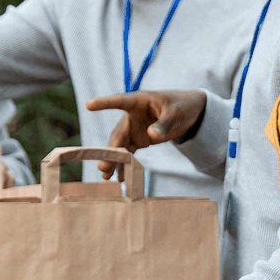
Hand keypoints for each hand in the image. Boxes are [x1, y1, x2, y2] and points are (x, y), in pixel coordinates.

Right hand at [86, 90, 206, 179]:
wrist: (189, 113)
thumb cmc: (182, 106)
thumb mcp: (176, 113)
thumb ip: (164, 124)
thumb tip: (151, 136)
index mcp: (139, 101)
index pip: (119, 101)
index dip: (104, 103)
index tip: (89, 105)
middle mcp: (132, 116)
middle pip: (118, 134)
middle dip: (110, 151)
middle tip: (103, 166)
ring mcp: (134, 129)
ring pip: (120, 147)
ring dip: (114, 162)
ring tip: (107, 178)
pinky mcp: (139, 139)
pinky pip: (129, 154)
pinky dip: (125, 165)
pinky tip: (121, 179)